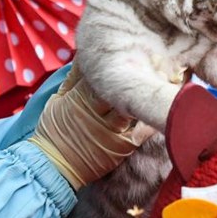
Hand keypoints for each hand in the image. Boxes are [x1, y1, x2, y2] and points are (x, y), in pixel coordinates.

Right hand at [28, 66, 155, 189]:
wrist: (52, 165)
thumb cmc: (53, 131)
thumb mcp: (57, 100)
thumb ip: (72, 79)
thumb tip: (84, 57)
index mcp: (79, 98)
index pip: (102, 76)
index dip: (118, 63)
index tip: (134, 52)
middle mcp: (95, 112)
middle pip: (120, 89)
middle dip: (137, 74)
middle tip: (156, 59)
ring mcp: (109, 130)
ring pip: (132, 107)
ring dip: (145, 95)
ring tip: (163, 79)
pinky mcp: (120, 147)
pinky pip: (141, 131)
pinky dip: (150, 119)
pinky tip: (161, 108)